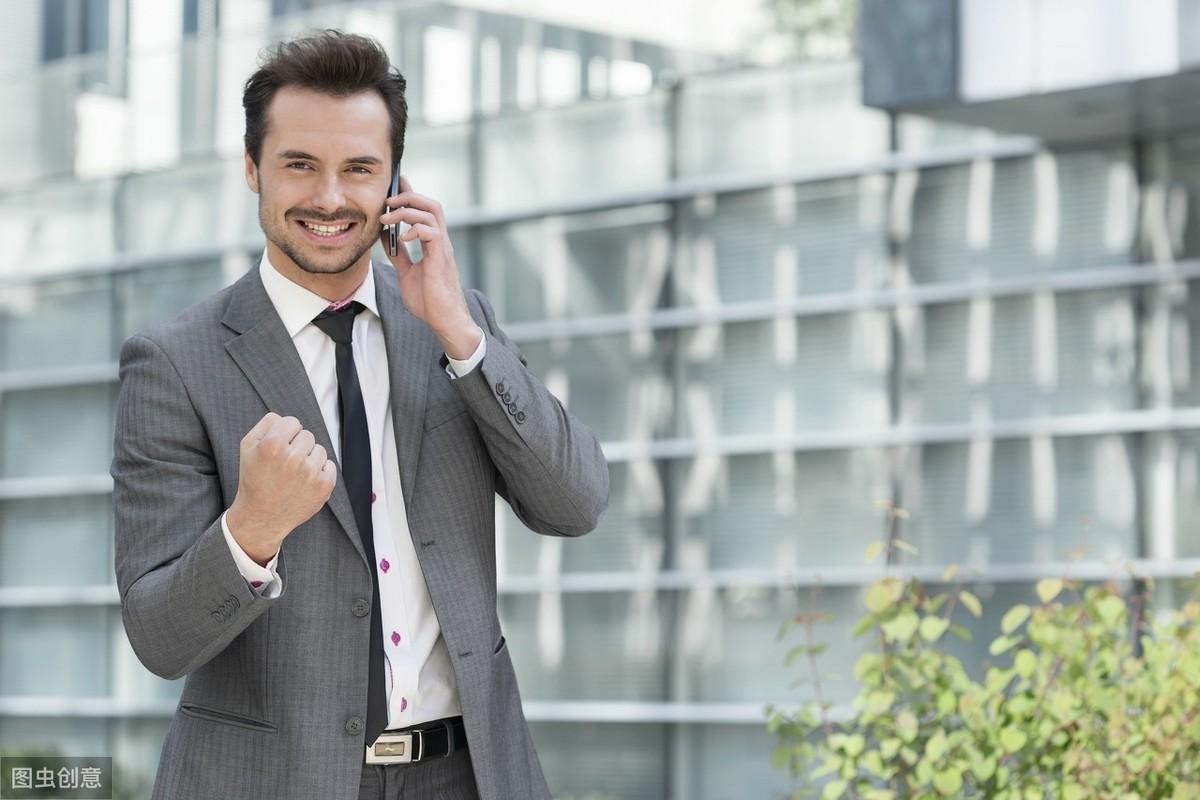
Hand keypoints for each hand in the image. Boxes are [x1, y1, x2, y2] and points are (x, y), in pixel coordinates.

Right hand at [227, 413, 336, 564]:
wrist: (262, 517)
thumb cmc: (254, 479)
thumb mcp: (248, 447)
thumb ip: (268, 424)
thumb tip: (289, 418)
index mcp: (272, 445)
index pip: (292, 421)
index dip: (284, 434)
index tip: (278, 448)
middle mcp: (293, 458)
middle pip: (307, 435)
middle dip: (296, 447)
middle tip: (283, 466)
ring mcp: (311, 473)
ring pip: (319, 449)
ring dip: (308, 459)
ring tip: (293, 475)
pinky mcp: (324, 486)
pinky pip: (329, 465)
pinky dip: (320, 472)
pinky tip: (304, 483)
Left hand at [379, 176, 481, 358]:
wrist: (443, 320)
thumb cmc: (429, 301)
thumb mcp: (406, 272)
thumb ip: (398, 254)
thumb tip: (385, 236)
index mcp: (433, 244)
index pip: (425, 210)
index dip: (412, 193)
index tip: (397, 182)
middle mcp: (441, 242)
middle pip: (431, 205)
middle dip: (409, 196)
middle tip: (388, 199)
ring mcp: (442, 249)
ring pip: (432, 213)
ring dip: (407, 210)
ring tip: (388, 218)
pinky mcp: (440, 258)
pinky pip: (432, 232)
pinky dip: (415, 228)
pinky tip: (403, 237)